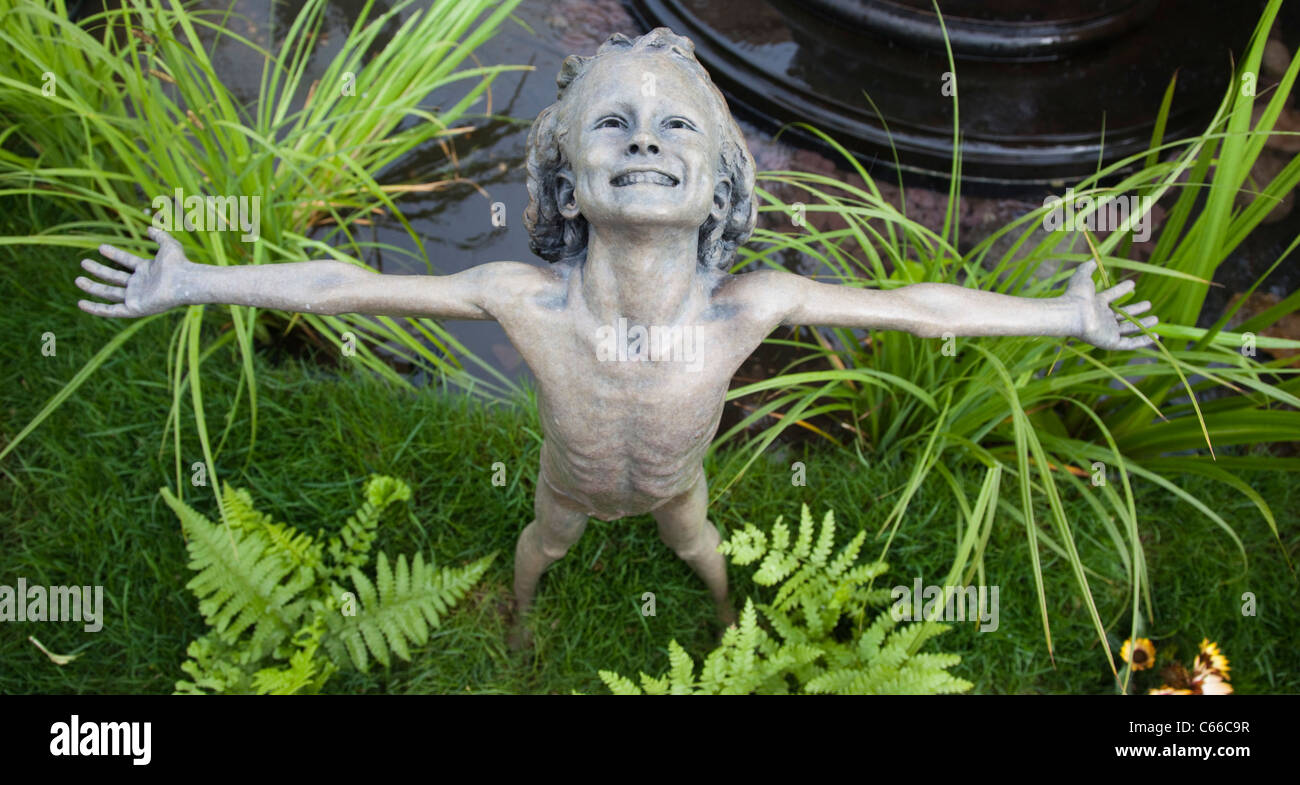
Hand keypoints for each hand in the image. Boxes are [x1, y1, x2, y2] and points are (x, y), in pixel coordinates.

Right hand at [76, 227, 193, 316]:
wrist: (184, 282)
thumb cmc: (179, 265)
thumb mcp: (168, 245)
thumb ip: (159, 236)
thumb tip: (149, 227)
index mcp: (147, 271)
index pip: (126, 261)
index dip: (114, 254)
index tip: (101, 247)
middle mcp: (141, 285)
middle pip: (114, 278)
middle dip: (99, 271)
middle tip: (83, 262)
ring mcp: (137, 297)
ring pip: (109, 294)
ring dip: (93, 288)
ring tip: (77, 280)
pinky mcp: (134, 308)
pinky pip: (111, 311)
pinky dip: (95, 308)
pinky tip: (81, 303)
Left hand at [1063, 260, 1157, 350]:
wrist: (1073, 314)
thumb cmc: (1076, 296)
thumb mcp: (1082, 276)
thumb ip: (1087, 267)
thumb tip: (1093, 259)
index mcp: (1096, 304)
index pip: (1111, 296)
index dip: (1121, 290)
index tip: (1132, 284)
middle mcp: (1102, 318)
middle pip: (1122, 315)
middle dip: (1135, 309)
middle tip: (1149, 304)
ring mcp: (1107, 331)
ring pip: (1128, 329)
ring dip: (1143, 325)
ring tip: (1156, 319)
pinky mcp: (1110, 342)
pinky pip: (1130, 343)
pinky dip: (1142, 341)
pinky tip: (1154, 336)